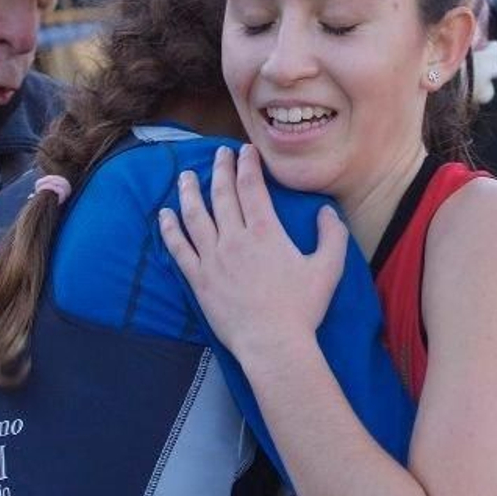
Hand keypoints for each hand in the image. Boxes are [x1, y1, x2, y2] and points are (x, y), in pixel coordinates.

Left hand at [158, 145, 347, 358]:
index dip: (247, 164)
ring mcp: (212, 259)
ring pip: (195, 215)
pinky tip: (164, 215)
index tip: (246, 151)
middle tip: (219, 153)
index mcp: (264, 231)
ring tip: (185, 176)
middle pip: (221, 194)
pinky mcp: (199, 280)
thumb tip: (326, 211)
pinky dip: (170, 229)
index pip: (251, 186)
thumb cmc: (303, 308)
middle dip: (220, 168)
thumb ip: (332, 235)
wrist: (273, 344)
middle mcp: (234, 239)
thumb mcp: (329, 268)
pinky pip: (179, 249)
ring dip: (189, 192)